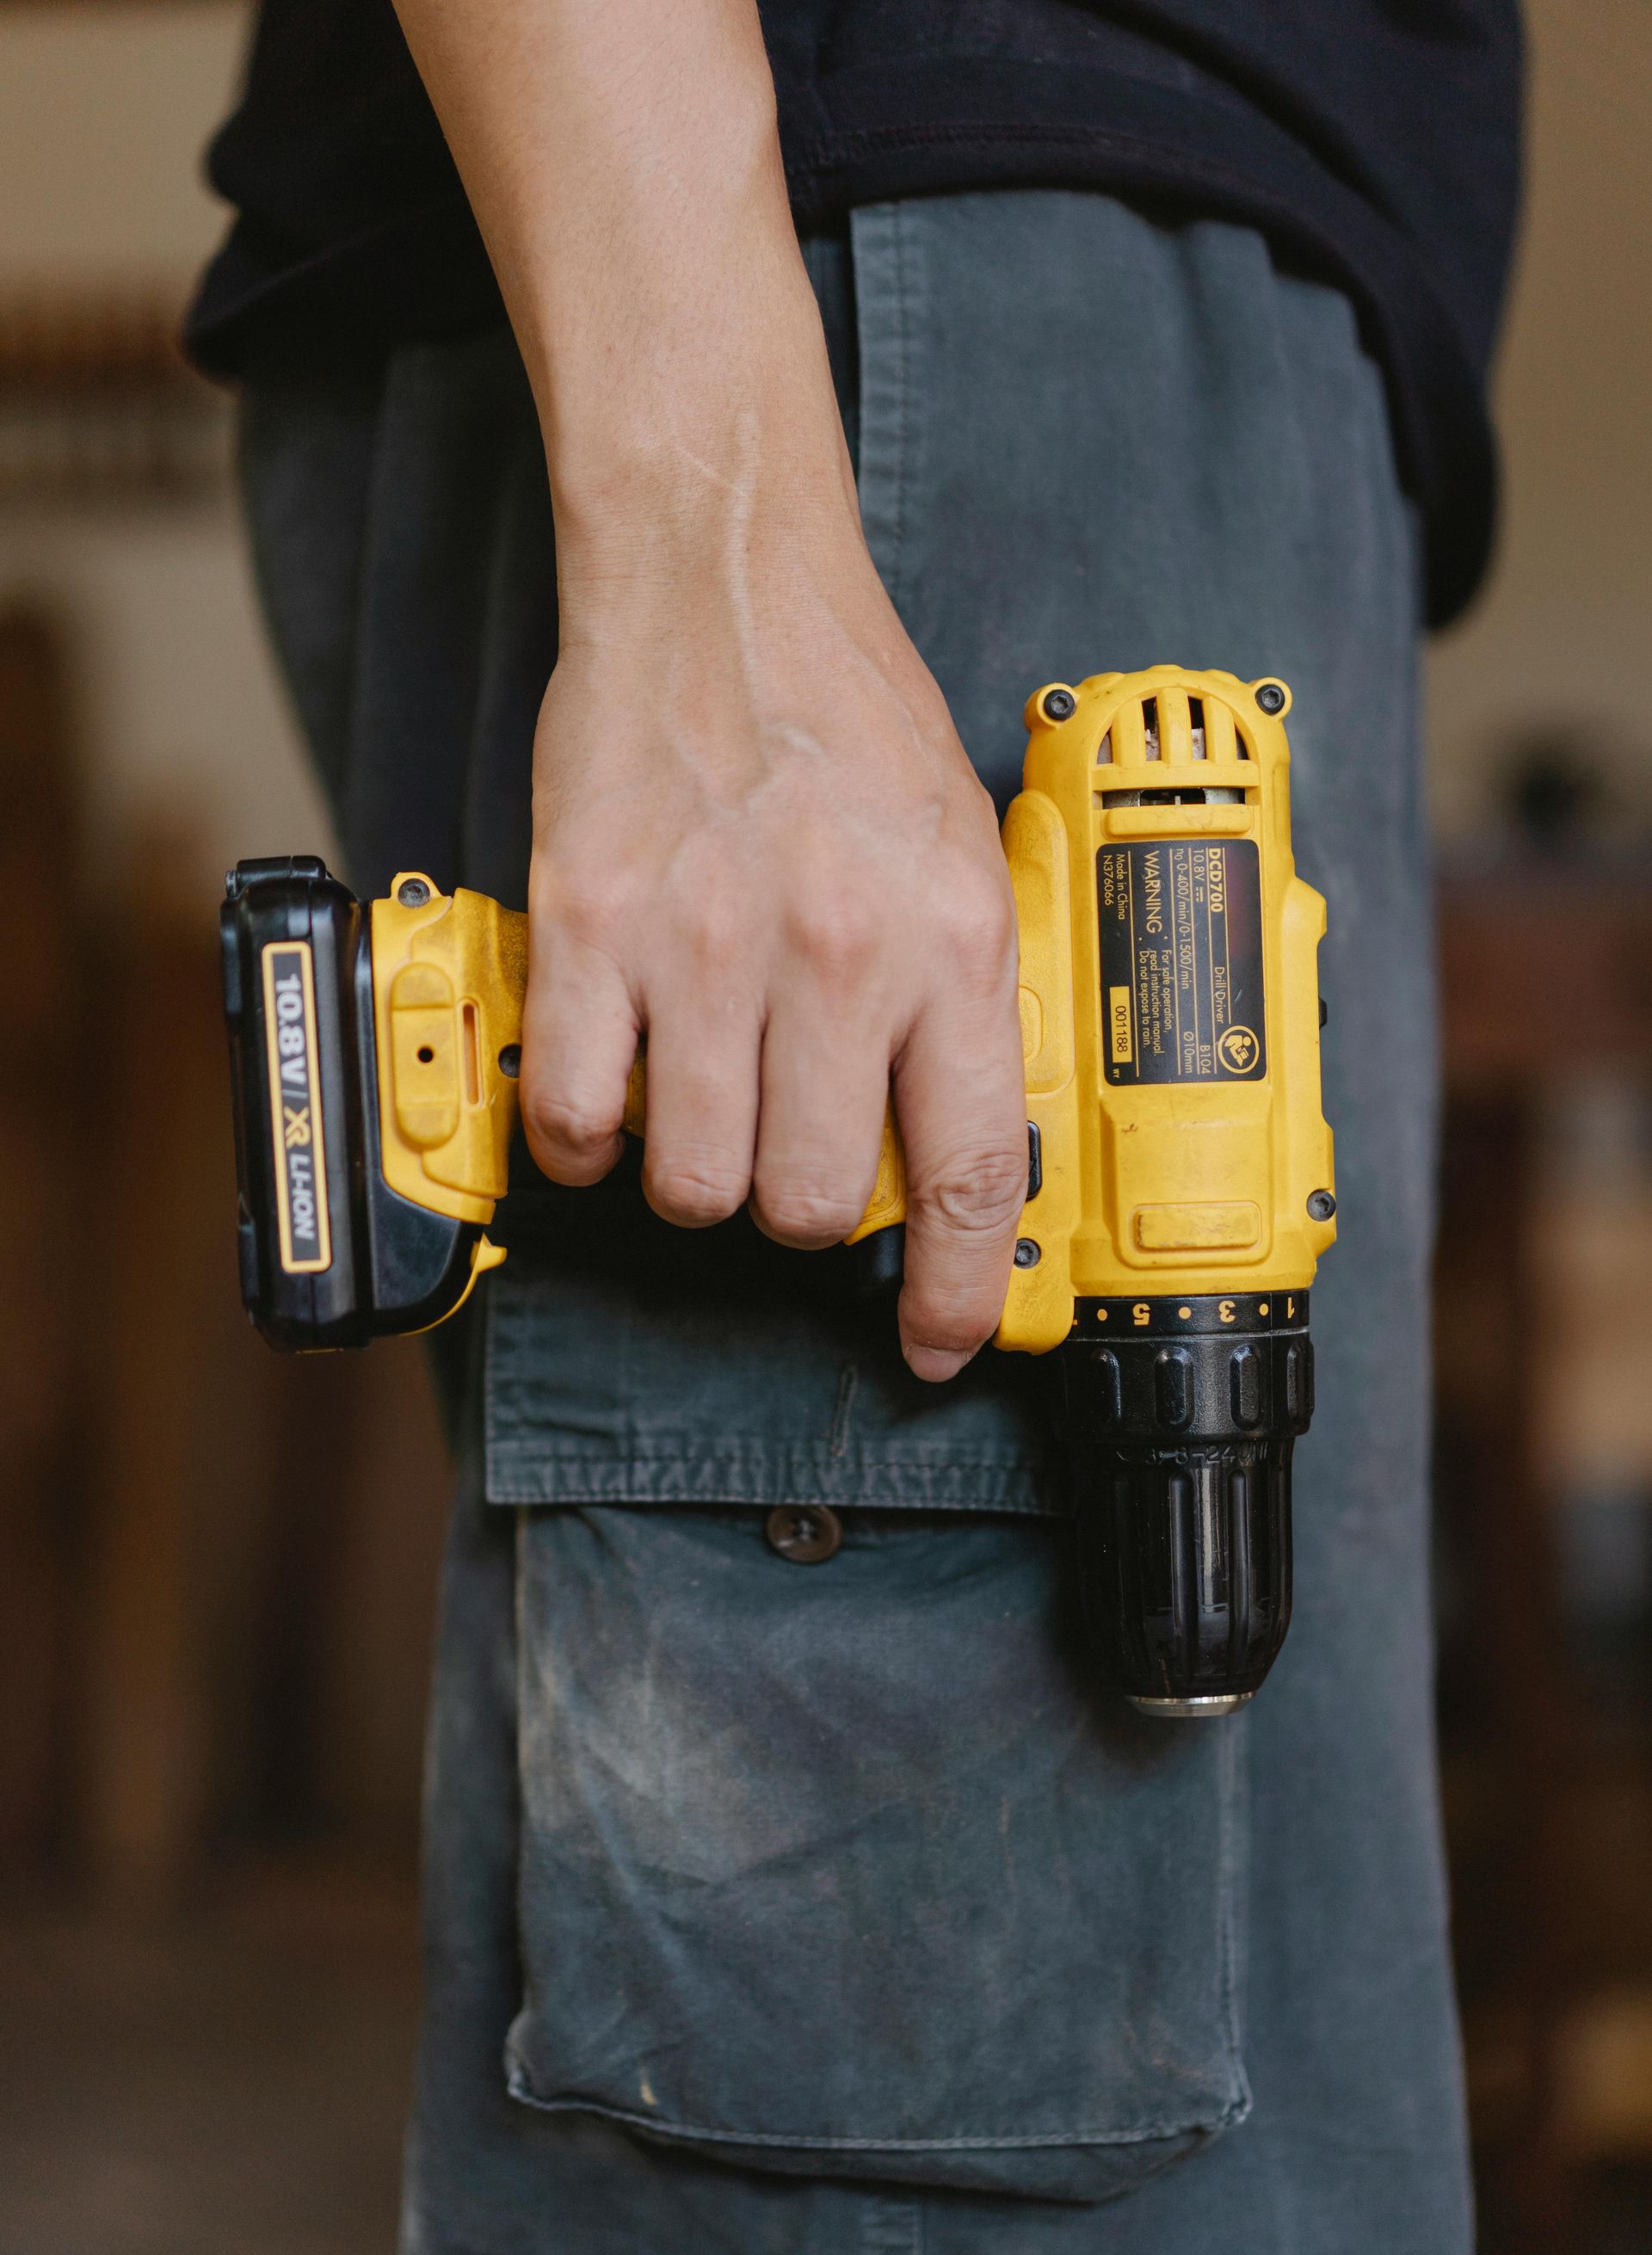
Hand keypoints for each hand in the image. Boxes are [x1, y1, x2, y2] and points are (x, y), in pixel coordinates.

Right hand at [520, 483, 1028, 1379]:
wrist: (722, 587)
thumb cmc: (844, 716)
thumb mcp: (960, 852)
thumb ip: (958, 998)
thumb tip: (952, 1142)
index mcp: (948, 944)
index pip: (969, 1175)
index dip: (958, 1293)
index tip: (942, 1342)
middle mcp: (836, 955)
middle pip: (813, 1205)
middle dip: (800, 1208)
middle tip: (787, 1148)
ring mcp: (706, 949)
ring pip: (694, 1184)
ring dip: (695, 1173)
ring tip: (701, 1099)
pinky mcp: (595, 931)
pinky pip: (583, 1120)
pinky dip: (592, 1137)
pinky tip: (616, 1085)